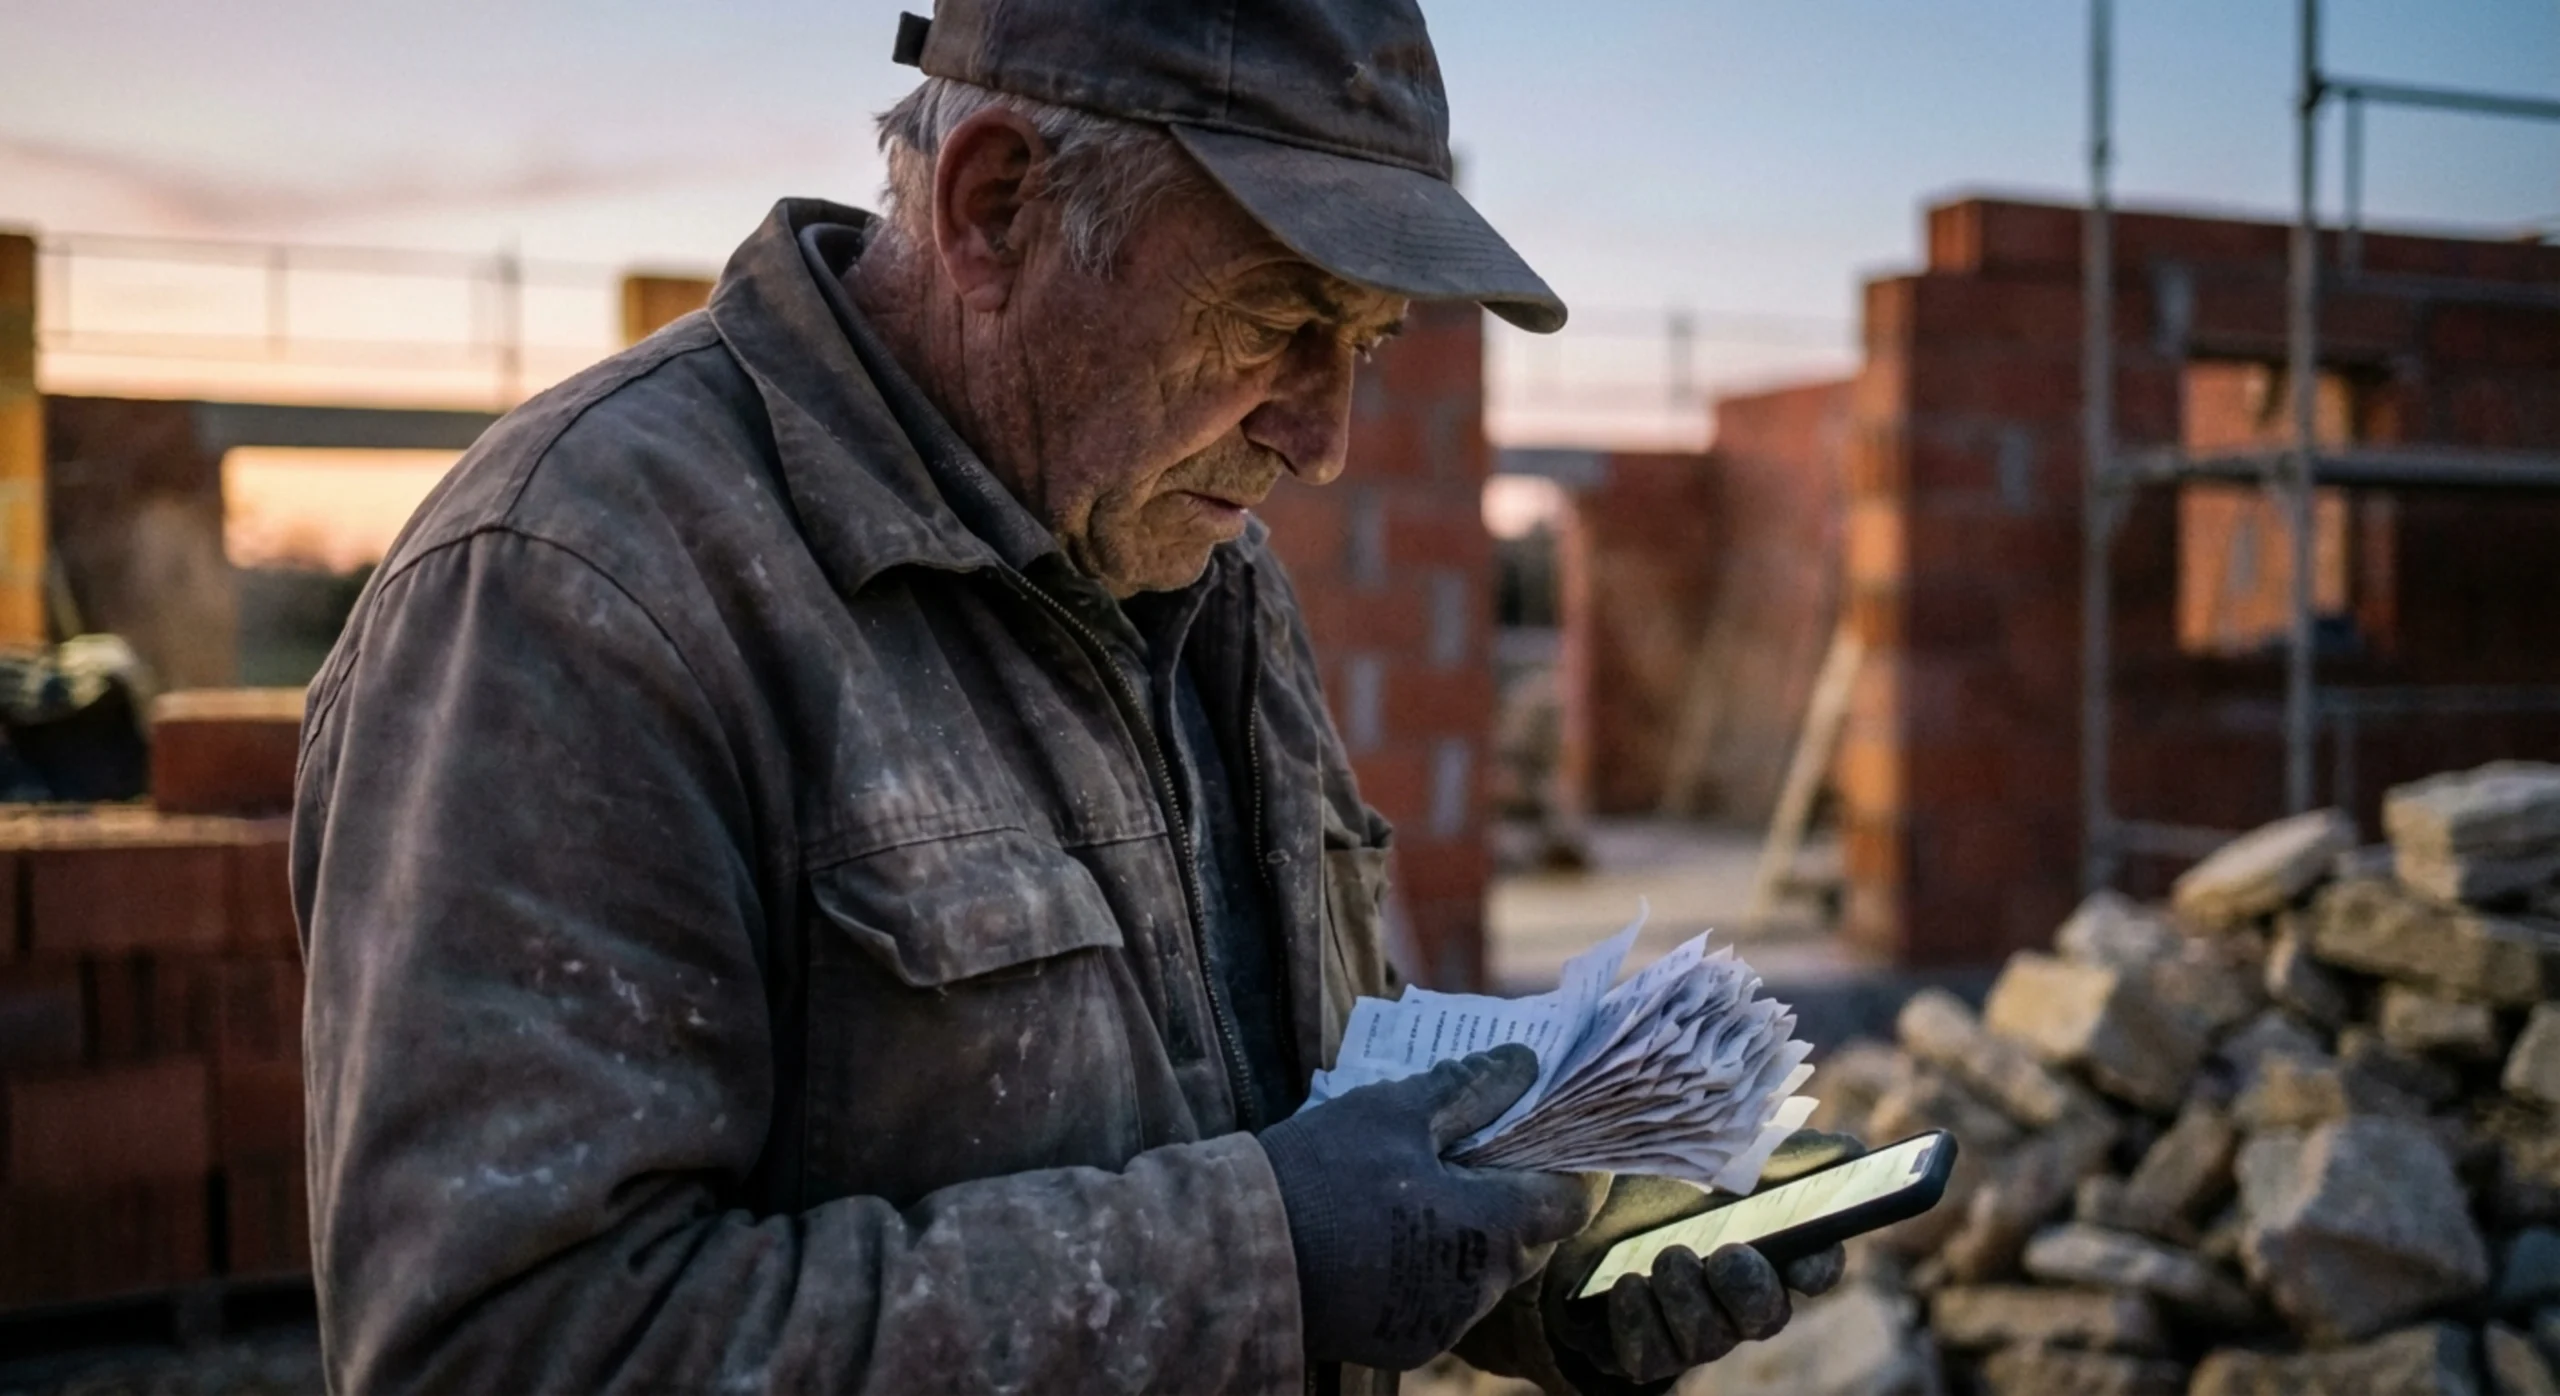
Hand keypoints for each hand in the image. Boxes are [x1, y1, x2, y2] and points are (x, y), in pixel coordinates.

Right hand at [1257, 1044, 1603, 1371]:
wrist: (1241, 1255)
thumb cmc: (1323, 1173)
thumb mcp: (1395, 1112)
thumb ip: (1469, 1090)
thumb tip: (1523, 1065)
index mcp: (1491, 1229)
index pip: (1570, 1200)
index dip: (1574, 1162)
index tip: (1563, 1132)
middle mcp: (1479, 1289)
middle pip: (1530, 1236)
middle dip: (1518, 1190)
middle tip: (1490, 1145)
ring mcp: (1443, 1322)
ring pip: (1486, 1270)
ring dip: (1476, 1228)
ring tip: (1436, 1181)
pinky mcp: (1406, 1341)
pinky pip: (1446, 1296)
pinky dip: (1438, 1262)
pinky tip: (1400, 1228)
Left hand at [1541, 1130, 1865, 1385]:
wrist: (1582, 1208)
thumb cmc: (1661, 1177)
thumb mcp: (1717, 1148)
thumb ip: (1779, 1148)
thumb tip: (1848, 1152)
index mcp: (1768, 1247)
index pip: (1816, 1268)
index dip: (1819, 1265)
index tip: (1806, 1256)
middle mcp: (1738, 1300)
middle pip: (1766, 1315)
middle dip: (1750, 1287)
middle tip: (1727, 1254)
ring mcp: (1694, 1330)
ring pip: (1710, 1340)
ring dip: (1688, 1297)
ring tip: (1666, 1255)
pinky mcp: (1646, 1351)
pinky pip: (1654, 1358)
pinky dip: (1641, 1319)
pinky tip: (1628, 1285)